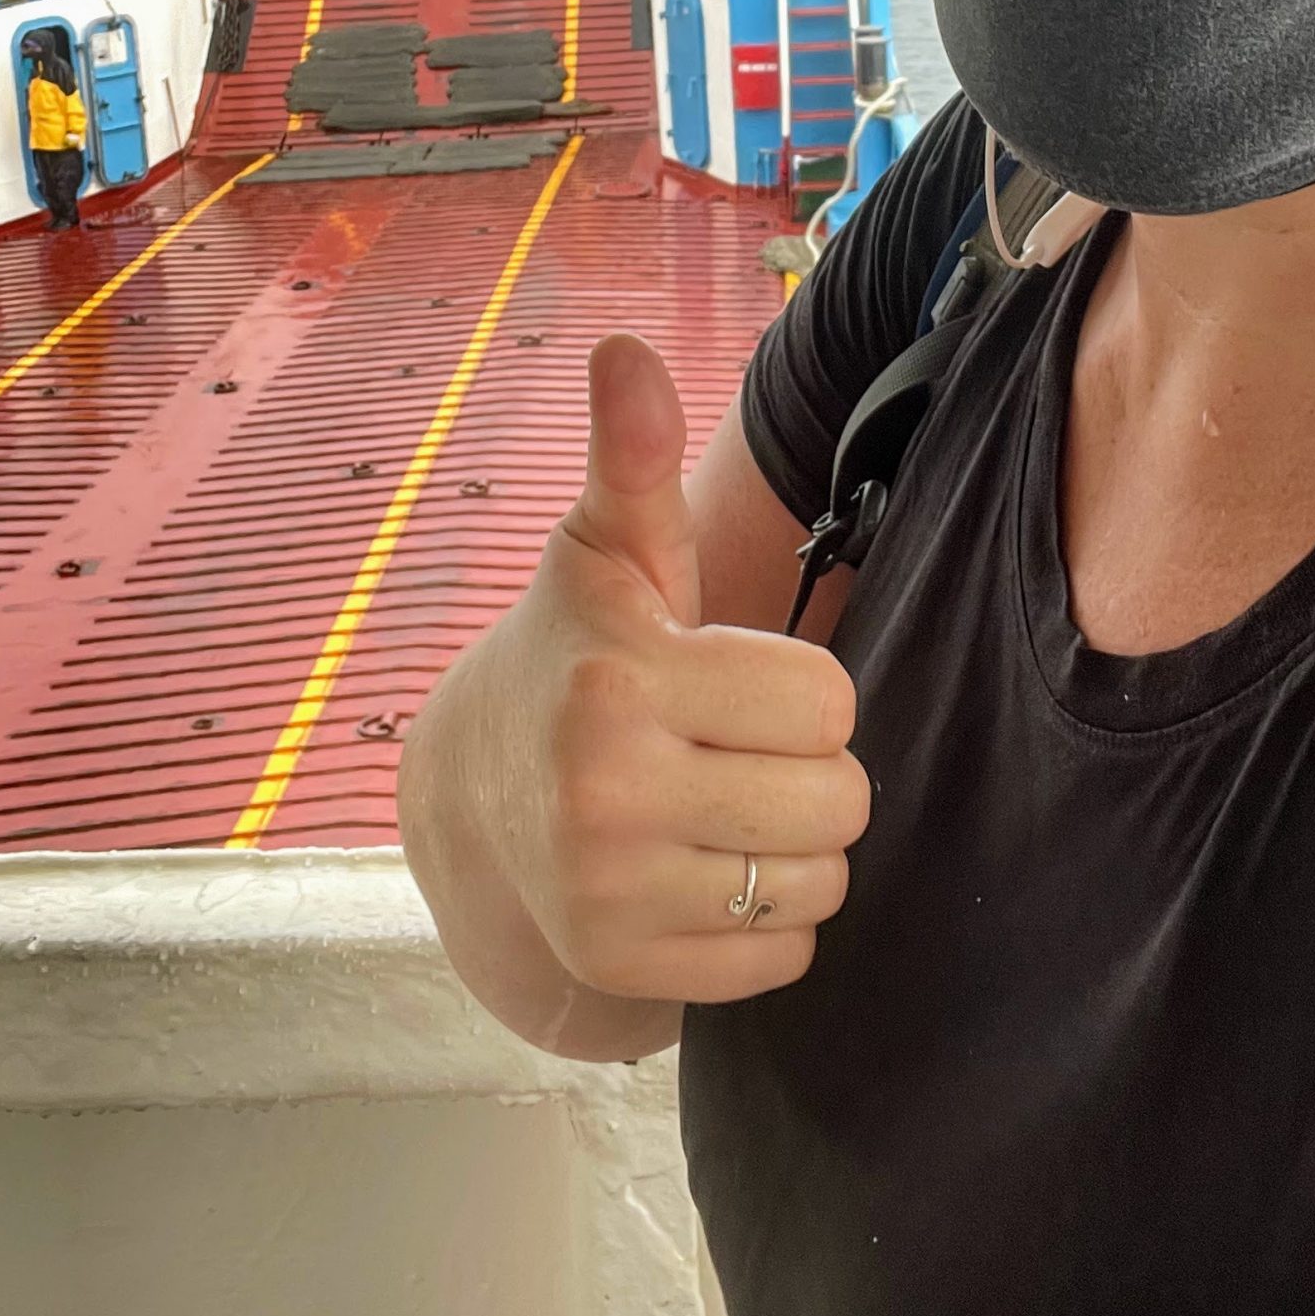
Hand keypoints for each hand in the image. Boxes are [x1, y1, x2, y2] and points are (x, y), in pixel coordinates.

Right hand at [426, 334, 869, 1006]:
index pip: (827, 700)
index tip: (740, 679)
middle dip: (809, 770)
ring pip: (820, 883)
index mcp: (622, 679)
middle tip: (738, 747)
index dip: (802, 689)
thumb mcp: (606, 550)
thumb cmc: (579, 652)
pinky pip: (784, 957)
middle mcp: (608, 793)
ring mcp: (610, 894)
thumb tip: (622, 347)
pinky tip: (704, 870)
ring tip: (726, 804)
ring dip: (796, 848)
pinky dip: (766, 922)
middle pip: (839, 799)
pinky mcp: (622, 968)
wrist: (475, 792)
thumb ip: (632, 456)